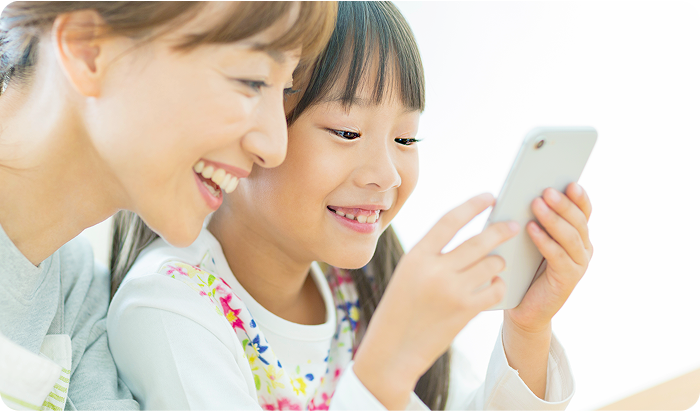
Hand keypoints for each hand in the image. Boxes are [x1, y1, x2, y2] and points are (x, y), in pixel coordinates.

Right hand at [353, 193, 517, 410]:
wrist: (393, 350)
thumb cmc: (399, 309)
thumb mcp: (407, 274)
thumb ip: (433, 256)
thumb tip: (467, 238)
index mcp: (416, 256)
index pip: (450, 220)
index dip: (473, 205)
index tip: (489, 197)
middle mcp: (435, 270)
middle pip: (479, 241)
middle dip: (501, 230)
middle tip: (513, 225)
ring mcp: (452, 291)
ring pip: (492, 264)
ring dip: (499, 262)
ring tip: (498, 264)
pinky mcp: (466, 311)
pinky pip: (495, 289)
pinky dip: (499, 285)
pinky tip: (494, 286)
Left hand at [506, 182, 593, 333]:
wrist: (524, 308)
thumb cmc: (525, 269)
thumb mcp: (531, 241)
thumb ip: (536, 220)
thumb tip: (527, 194)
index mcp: (577, 235)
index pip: (583, 211)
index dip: (579, 197)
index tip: (570, 182)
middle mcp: (583, 248)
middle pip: (578, 221)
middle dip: (563, 204)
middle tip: (547, 190)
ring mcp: (579, 264)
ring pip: (570, 236)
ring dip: (553, 218)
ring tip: (537, 203)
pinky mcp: (569, 278)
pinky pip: (558, 255)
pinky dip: (544, 240)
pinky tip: (531, 228)